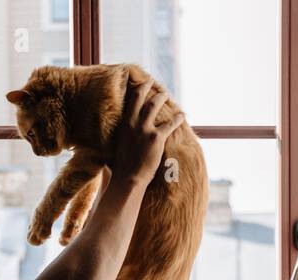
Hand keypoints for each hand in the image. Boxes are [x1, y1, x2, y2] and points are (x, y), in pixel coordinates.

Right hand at [109, 72, 185, 187]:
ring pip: (154, 107)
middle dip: (149, 89)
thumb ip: (120, 135)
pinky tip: (181, 115)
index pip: (131, 101)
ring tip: (166, 95)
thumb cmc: (121, 166)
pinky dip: (176, 119)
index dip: (138, 89)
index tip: (142, 83)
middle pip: (143, 99)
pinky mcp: (156, 138)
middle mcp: (133, 123)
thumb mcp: (116, 145)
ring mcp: (145, 130)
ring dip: (161, 99)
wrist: (128, 178)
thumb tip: (117, 134)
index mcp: (124, 124)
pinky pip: (169, 125)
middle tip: (154, 85)